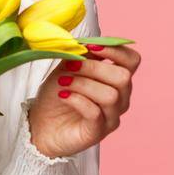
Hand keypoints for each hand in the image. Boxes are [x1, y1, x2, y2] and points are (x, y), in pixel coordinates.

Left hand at [27, 43, 140, 157]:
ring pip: (110, 96)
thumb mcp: (68, 67)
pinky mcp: (98, 133)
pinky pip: (96, 113)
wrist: (41, 124)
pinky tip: (63, 95)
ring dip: (83, 84)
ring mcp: (111, 117)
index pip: (132, 61)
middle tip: (71, 65)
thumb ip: (82, 54)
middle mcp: (120, 99)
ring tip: (63, 82)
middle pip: (123, 77)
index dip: (116, 50)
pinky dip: (77, 100)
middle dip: (94, 67)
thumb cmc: (58, 94)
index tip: (91, 46)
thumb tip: (89, 41)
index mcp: (116, 80)